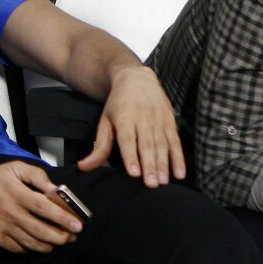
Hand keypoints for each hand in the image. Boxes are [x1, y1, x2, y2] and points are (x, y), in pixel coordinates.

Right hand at [0, 161, 82, 252]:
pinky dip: (30, 248)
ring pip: (30, 241)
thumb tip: (54, 189)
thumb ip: (36, 175)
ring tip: (58, 242)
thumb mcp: (13, 168)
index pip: (44, 208)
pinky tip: (38, 244)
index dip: (62, 217)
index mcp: (15, 193)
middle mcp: (9, 211)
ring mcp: (1, 226)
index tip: (77, 224)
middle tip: (72, 236)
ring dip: (48, 244)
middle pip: (40, 229)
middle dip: (60, 236)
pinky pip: (16, 247)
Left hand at [77, 65, 184, 186]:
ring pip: (162, 145)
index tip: (134, 173)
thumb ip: (99, 147)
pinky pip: (175, 142)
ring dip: (164, 165)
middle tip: (152, 184)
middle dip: (150, 166)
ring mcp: (158, 120)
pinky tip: (179, 172)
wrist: (137, 79)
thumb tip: (83, 166)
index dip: (131, 157)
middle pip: (147, 145)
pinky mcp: (170, 122)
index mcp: (124, 118)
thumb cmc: (118, 103)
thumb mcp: (105, 122)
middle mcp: (143, 119)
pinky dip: (179, 158)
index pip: (127, 140)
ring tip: (163, 181)